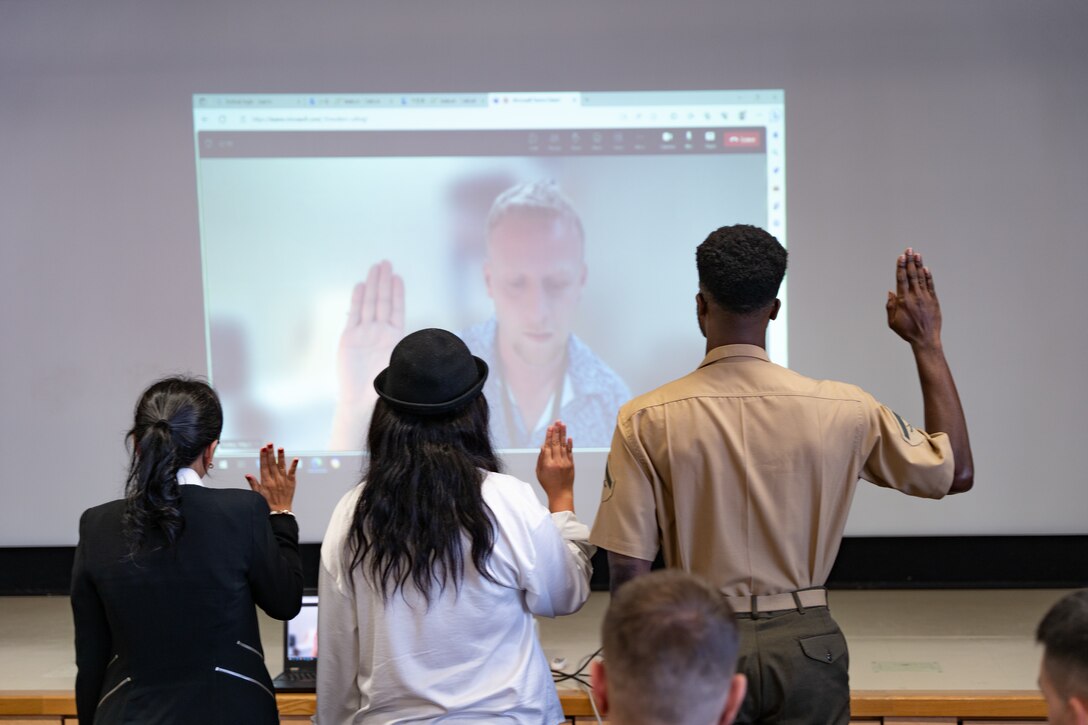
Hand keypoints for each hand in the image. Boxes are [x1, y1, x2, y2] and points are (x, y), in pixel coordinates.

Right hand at [245, 443, 298, 510]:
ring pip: (281, 466)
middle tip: (269, 444)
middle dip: (270, 453)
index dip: (263, 456)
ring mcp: (283, 480)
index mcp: (266, 481)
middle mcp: (274, 479)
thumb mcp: (258, 493)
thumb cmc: (267, 503)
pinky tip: (296, 458)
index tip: (263, 448)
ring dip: (281, 456)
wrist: (279, 512)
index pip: (264, 465)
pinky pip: (292, 472)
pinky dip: (294, 465)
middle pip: (271, 463)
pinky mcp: (291, 482)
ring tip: (280, 448)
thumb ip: (253, 483)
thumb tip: (247, 475)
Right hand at [337, 260, 404, 404]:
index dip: (397, 293)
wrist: (362, 399)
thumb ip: (411, 352)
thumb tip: (430, 345)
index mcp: (393, 337)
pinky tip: (359, 286)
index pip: (396, 309)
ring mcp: (363, 333)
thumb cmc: (385, 386)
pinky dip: (356, 300)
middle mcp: (378, 332)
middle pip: (381, 301)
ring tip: (374, 268)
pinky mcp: (348, 338)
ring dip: (371, 285)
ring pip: (368, 304)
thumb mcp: (403, 366)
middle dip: (383, 281)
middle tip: (385, 262)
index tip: (398, 277)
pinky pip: (353, 314)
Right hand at [536, 421, 574, 512]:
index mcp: (547, 464)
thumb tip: (543, 446)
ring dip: (563, 434)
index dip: (549, 436)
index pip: (548, 446)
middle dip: (556, 431)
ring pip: (564, 445)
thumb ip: (541, 459)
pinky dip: (570, 444)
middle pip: (556, 443)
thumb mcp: (539, 472)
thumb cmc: (548, 484)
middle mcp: (556, 462)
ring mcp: (565, 463)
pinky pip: (570, 452)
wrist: (560, 494)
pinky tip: (569, 437)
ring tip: (563, 425)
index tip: (550, 427)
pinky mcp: (571, 465)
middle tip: (557, 421)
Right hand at [886, 248, 942, 348]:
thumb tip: (890, 292)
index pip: (901, 279)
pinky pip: (930, 285)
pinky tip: (925, 269)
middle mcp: (914, 296)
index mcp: (903, 300)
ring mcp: (925, 297)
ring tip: (917, 254)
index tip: (901, 257)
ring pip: (921, 278)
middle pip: (912, 275)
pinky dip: (928, 276)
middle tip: (909, 250)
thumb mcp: (892, 322)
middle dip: (910, 261)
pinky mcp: (933, 300)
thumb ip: (890, 306)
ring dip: (919, 265)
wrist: (925, 339)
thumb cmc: (907, 331)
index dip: (901, 266)